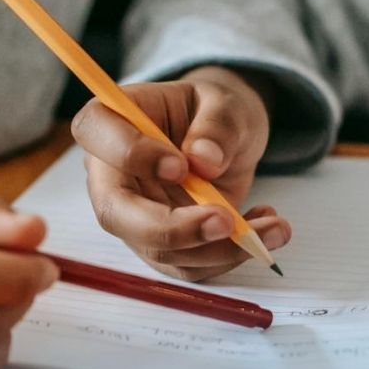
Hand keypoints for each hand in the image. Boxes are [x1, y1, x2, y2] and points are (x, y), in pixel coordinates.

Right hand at [70, 66, 291, 280]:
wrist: (227, 138)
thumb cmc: (213, 112)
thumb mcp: (225, 102)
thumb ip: (217, 124)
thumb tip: (204, 160)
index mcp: (112, 121)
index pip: (96, 135)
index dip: (130, 154)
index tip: (179, 165)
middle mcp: (112, 174)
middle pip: (115, 213)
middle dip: (171, 228)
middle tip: (225, 221)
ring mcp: (134, 216)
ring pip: (158, 250)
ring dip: (218, 249)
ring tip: (272, 228)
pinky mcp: (162, 245)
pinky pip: (188, 266)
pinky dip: (230, 256)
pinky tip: (262, 229)